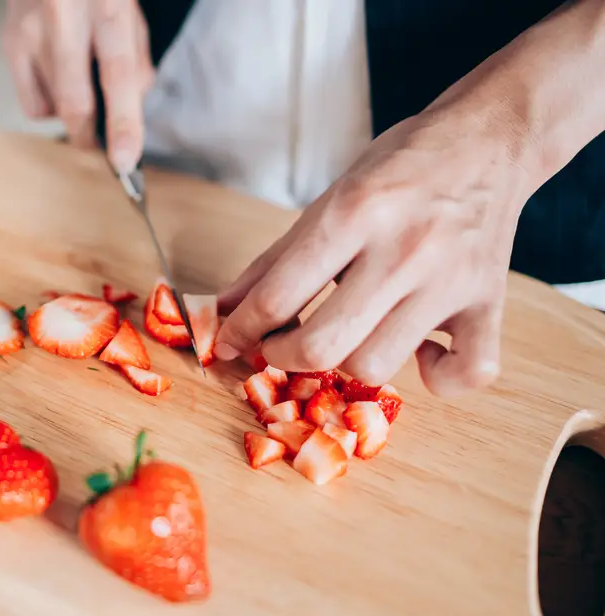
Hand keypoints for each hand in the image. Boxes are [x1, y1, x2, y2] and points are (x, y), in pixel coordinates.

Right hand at [2, 0, 153, 171]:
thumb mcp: (130, 11)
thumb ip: (136, 60)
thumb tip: (131, 110)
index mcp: (107, 5)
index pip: (118, 74)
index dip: (124, 123)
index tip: (124, 160)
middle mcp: (63, 16)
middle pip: (74, 103)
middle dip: (91, 137)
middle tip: (102, 145)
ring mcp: (30, 31)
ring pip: (53, 107)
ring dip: (74, 113)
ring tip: (81, 80)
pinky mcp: (9, 43)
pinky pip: (31, 103)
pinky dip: (50, 106)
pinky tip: (57, 79)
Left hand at [214, 104, 534, 395]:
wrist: (488, 141)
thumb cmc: (398, 170)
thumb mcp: (327, 201)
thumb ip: (272, 262)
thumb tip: (222, 310)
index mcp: (355, 214)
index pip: (278, 296)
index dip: (240, 330)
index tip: (229, 342)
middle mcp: (404, 251)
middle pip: (323, 345)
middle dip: (282, 356)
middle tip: (278, 346)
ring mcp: (451, 281)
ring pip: (377, 365)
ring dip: (347, 363)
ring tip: (346, 335)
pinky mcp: (490, 303)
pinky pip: (468, 373)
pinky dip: (438, 376)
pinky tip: (420, 351)